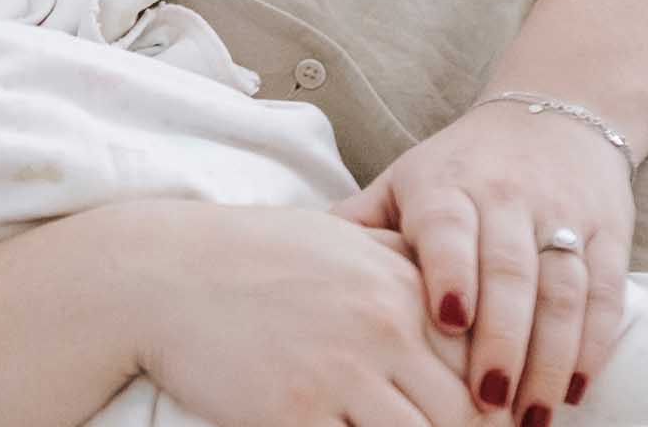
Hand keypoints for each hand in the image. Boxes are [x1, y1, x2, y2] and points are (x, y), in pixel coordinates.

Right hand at [126, 201, 486, 426]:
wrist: (156, 275)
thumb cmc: (244, 254)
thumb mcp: (333, 238)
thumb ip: (399, 257)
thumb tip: (457, 298)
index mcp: (397, 284)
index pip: (481, 357)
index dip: (492, 401)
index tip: (490, 418)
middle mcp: (380, 327)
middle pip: (463, 412)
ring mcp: (337, 373)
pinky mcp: (292, 414)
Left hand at [331, 103, 634, 422]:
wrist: (552, 117)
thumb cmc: (458, 167)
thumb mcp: (402, 181)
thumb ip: (359, 225)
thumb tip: (292, 262)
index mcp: (445, 186)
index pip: (450, 229)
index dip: (451, 272)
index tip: (446, 321)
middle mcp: (507, 198)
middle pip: (511, 272)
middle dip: (502, 340)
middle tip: (487, 402)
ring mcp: (563, 216)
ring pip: (562, 291)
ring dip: (551, 358)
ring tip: (532, 415)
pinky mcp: (609, 235)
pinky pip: (605, 294)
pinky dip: (595, 345)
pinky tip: (576, 388)